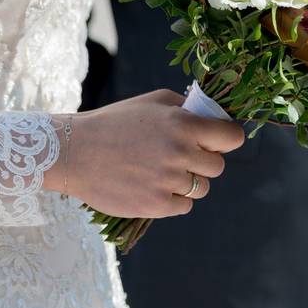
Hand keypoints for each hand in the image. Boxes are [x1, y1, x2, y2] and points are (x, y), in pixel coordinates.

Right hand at [48, 90, 244, 218]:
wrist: (75, 152)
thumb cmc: (115, 122)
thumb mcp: (152, 102)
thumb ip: (187, 108)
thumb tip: (215, 118)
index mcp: (183, 124)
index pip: (232, 137)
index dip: (227, 139)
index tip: (218, 140)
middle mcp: (180, 152)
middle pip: (217, 166)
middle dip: (202, 161)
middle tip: (178, 155)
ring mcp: (169, 181)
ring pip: (201, 188)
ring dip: (187, 181)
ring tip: (159, 170)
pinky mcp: (157, 205)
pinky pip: (184, 205)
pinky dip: (173, 198)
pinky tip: (151, 185)